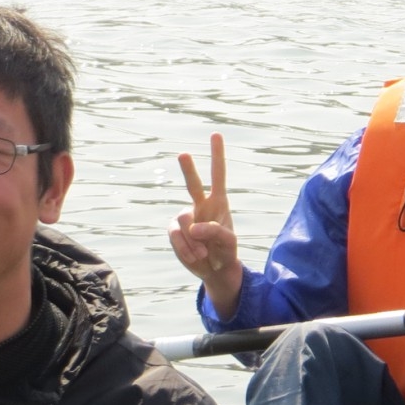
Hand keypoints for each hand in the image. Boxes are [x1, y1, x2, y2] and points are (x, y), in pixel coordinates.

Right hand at [169, 134, 242, 319]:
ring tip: (204, 254)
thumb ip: (216, 231)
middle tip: (183, 154)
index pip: (218, 175)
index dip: (217, 155)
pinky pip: (176, 236)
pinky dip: (185, 249)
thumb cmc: (226, 251)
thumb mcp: (229, 242)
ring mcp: (186, 218)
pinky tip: (195, 257)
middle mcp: (201, 206)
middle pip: (193, 184)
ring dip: (194, 242)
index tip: (216, 135)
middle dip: (188, 169)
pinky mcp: (174, 231)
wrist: (214, 270)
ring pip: (185, 220)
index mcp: (219, 203)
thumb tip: (194, 226)